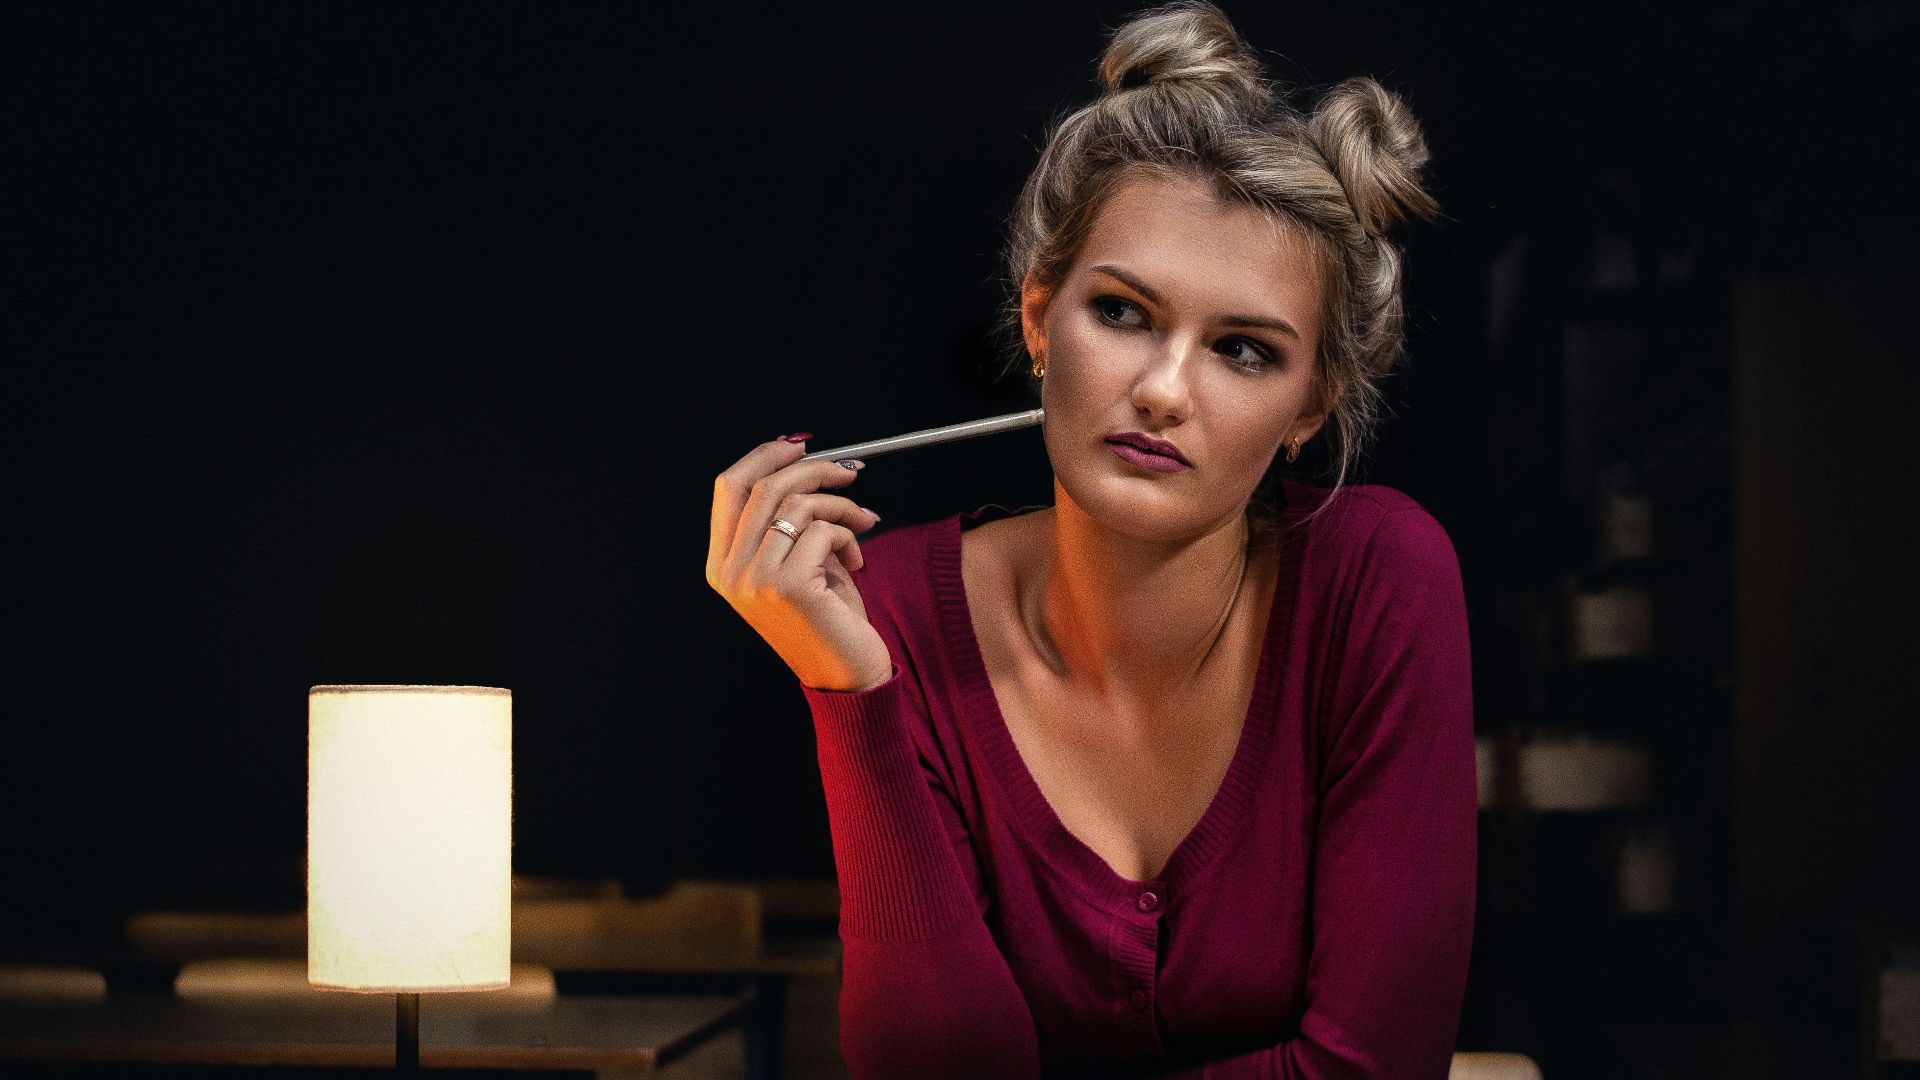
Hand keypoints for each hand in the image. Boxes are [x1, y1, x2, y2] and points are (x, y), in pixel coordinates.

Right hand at [706, 436, 890, 691]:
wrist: (848, 678)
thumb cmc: (828, 617)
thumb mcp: (798, 561)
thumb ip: (788, 519)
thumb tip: (803, 457)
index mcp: (722, 564)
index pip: (728, 485)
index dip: (765, 455)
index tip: (801, 444)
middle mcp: (729, 572)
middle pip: (765, 485)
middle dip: (815, 469)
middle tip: (852, 472)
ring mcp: (754, 580)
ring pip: (798, 504)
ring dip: (842, 505)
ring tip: (864, 523)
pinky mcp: (788, 587)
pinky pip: (823, 530)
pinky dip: (850, 535)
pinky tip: (859, 560)